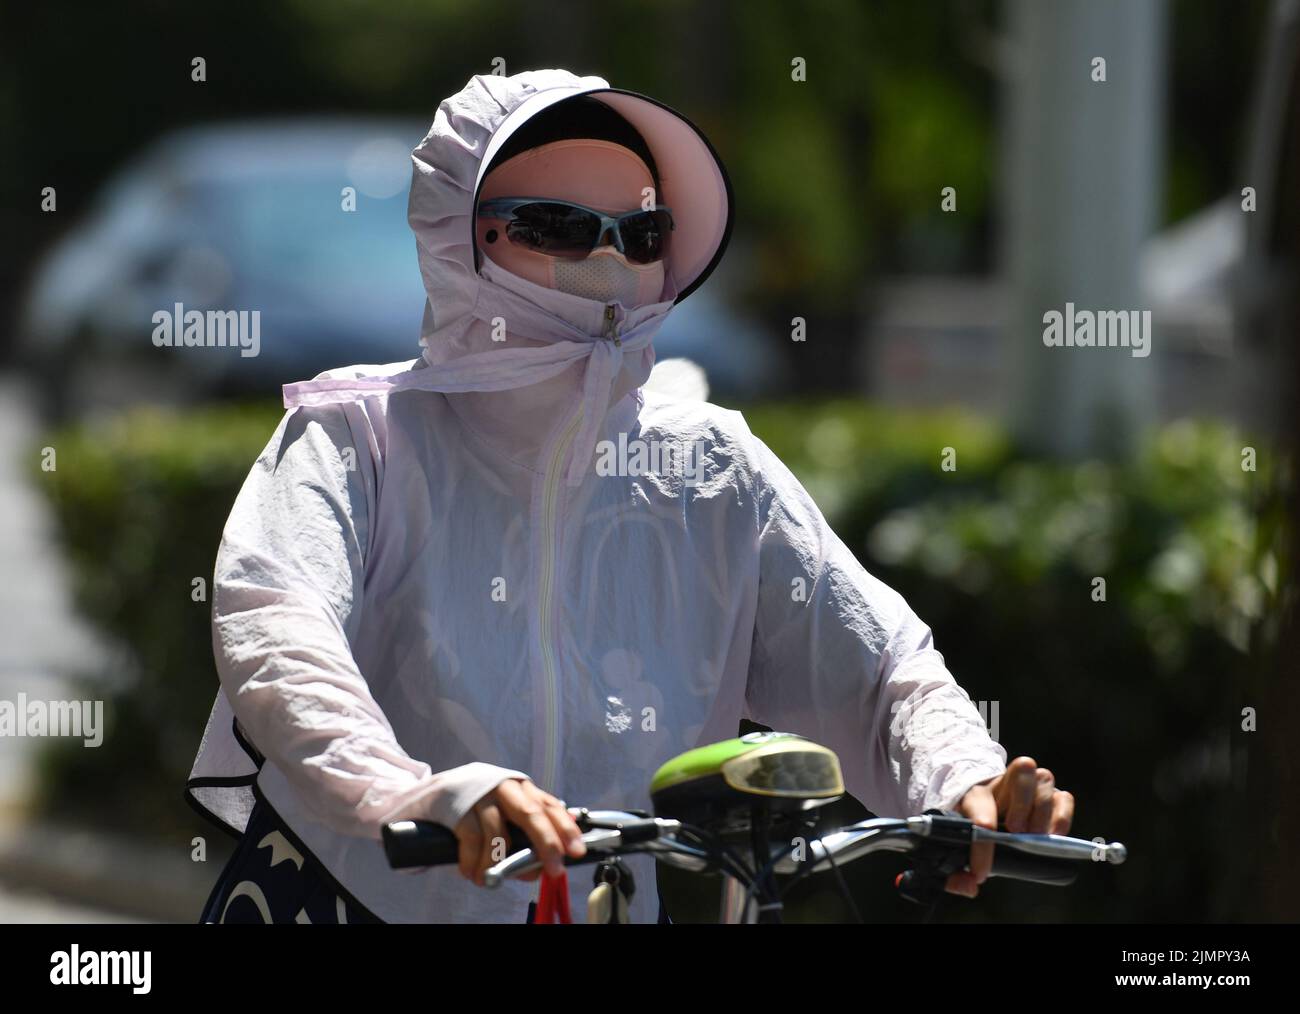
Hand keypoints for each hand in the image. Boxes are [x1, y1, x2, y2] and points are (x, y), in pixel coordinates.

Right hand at [454, 777, 586, 886]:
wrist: (437, 793)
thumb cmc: (478, 810)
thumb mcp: (505, 819)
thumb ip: (523, 843)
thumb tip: (536, 870)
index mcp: (522, 789)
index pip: (550, 806)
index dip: (566, 828)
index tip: (577, 850)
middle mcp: (505, 787)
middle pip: (531, 813)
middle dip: (547, 843)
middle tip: (554, 868)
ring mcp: (481, 795)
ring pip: (499, 833)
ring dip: (496, 864)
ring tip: (487, 879)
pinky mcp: (459, 806)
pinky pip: (472, 839)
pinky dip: (473, 862)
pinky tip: (472, 872)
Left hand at [945, 756, 1073, 897]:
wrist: (981, 814)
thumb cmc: (969, 831)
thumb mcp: (956, 850)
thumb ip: (955, 873)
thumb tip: (970, 886)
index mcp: (975, 793)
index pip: (977, 805)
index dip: (980, 843)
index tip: (980, 873)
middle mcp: (1005, 783)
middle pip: (1021, 769)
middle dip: (1022, 802)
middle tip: (1015, 831)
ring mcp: (1031, 788)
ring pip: (1044, 778)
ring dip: (1042, 810)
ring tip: (1035, 837)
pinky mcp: (1051, 799)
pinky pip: (1064, 797)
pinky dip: (1063, 815)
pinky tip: (1055, 836)